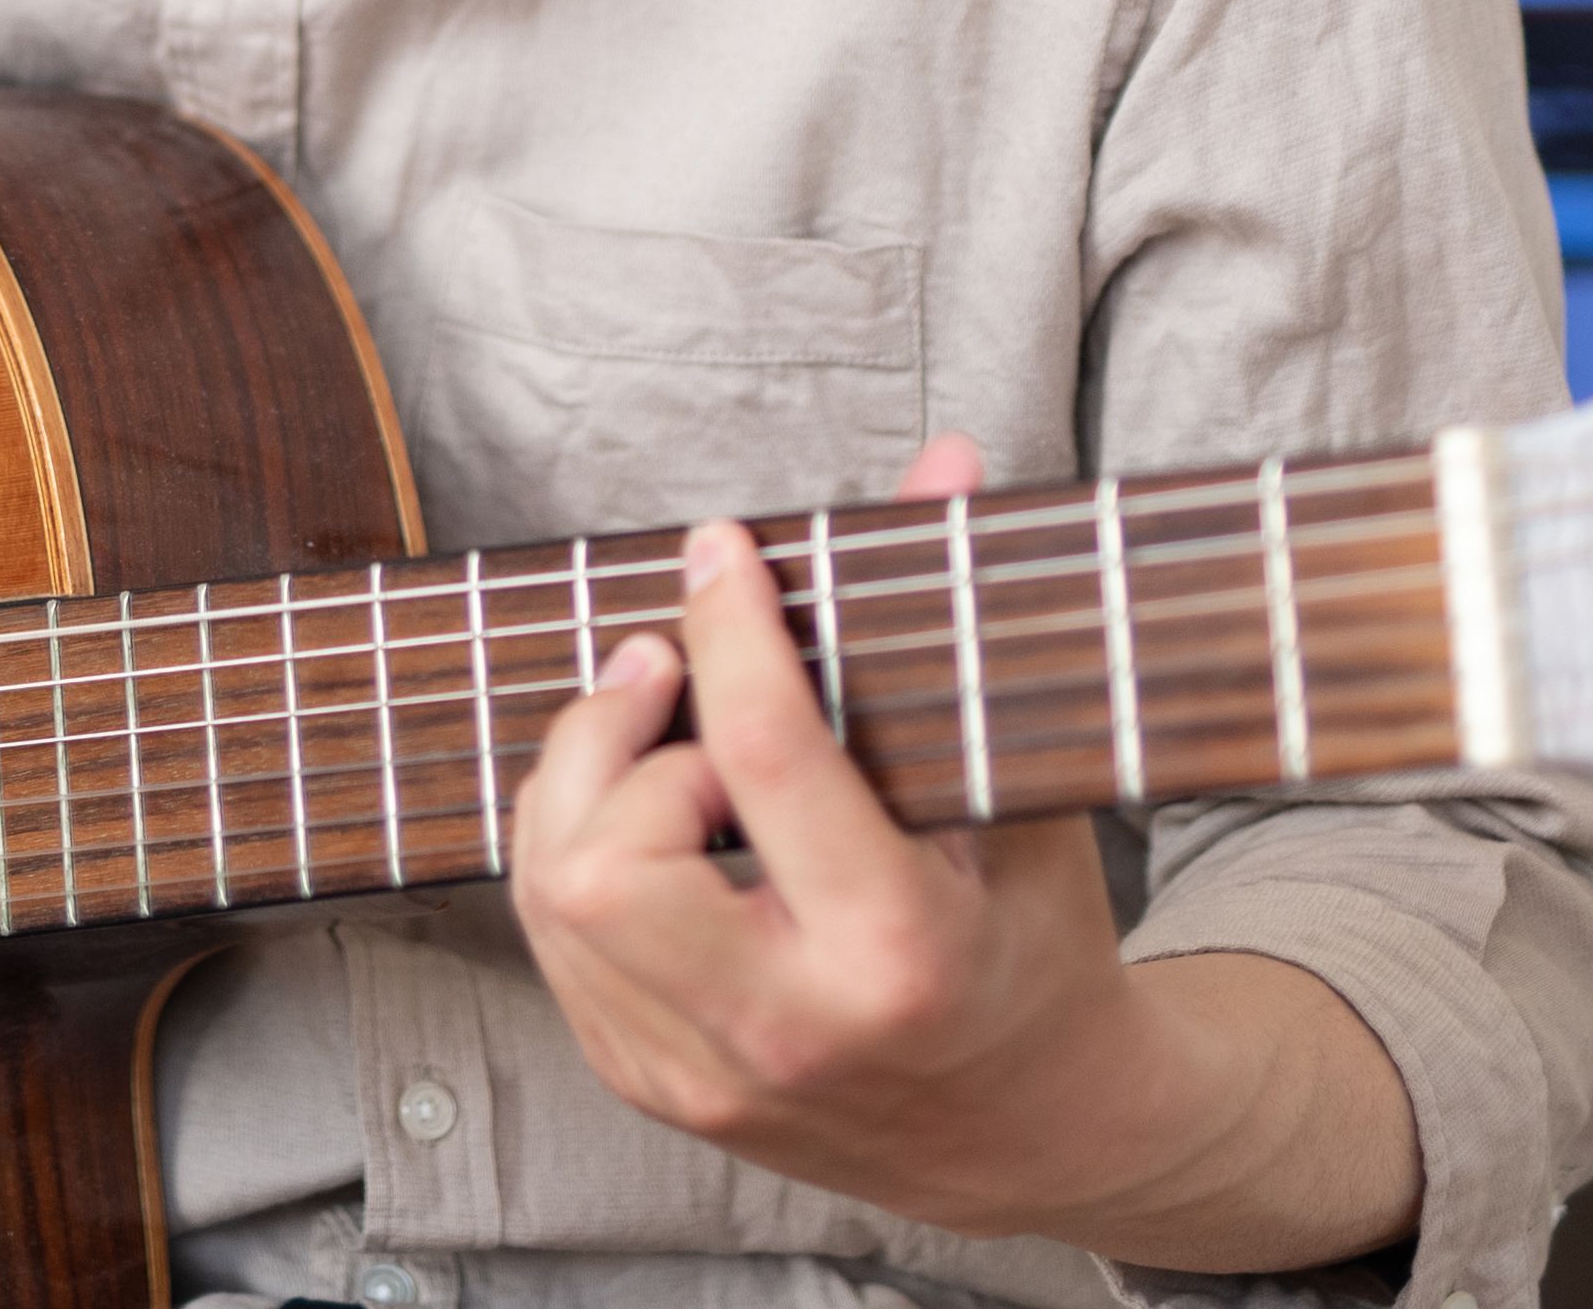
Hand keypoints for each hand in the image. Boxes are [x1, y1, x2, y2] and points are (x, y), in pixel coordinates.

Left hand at [507, 437, 1417, 1267]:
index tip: (723, 550)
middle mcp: (785, 1033)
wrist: (1039, 1134)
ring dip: (586, 784)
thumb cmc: (1035, 944)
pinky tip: (646, 812)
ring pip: (554, 897)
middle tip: (674, 678)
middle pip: (605, 859)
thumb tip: (941, 458)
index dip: (730, 629)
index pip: (765, 760)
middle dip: (618, 739)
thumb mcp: (1022, 794)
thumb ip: (963, 625)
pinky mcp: (655, 1087)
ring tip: (661, 735)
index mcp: (896, 954)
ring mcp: (705, 1077)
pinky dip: (576, 850)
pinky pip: (553, 943)